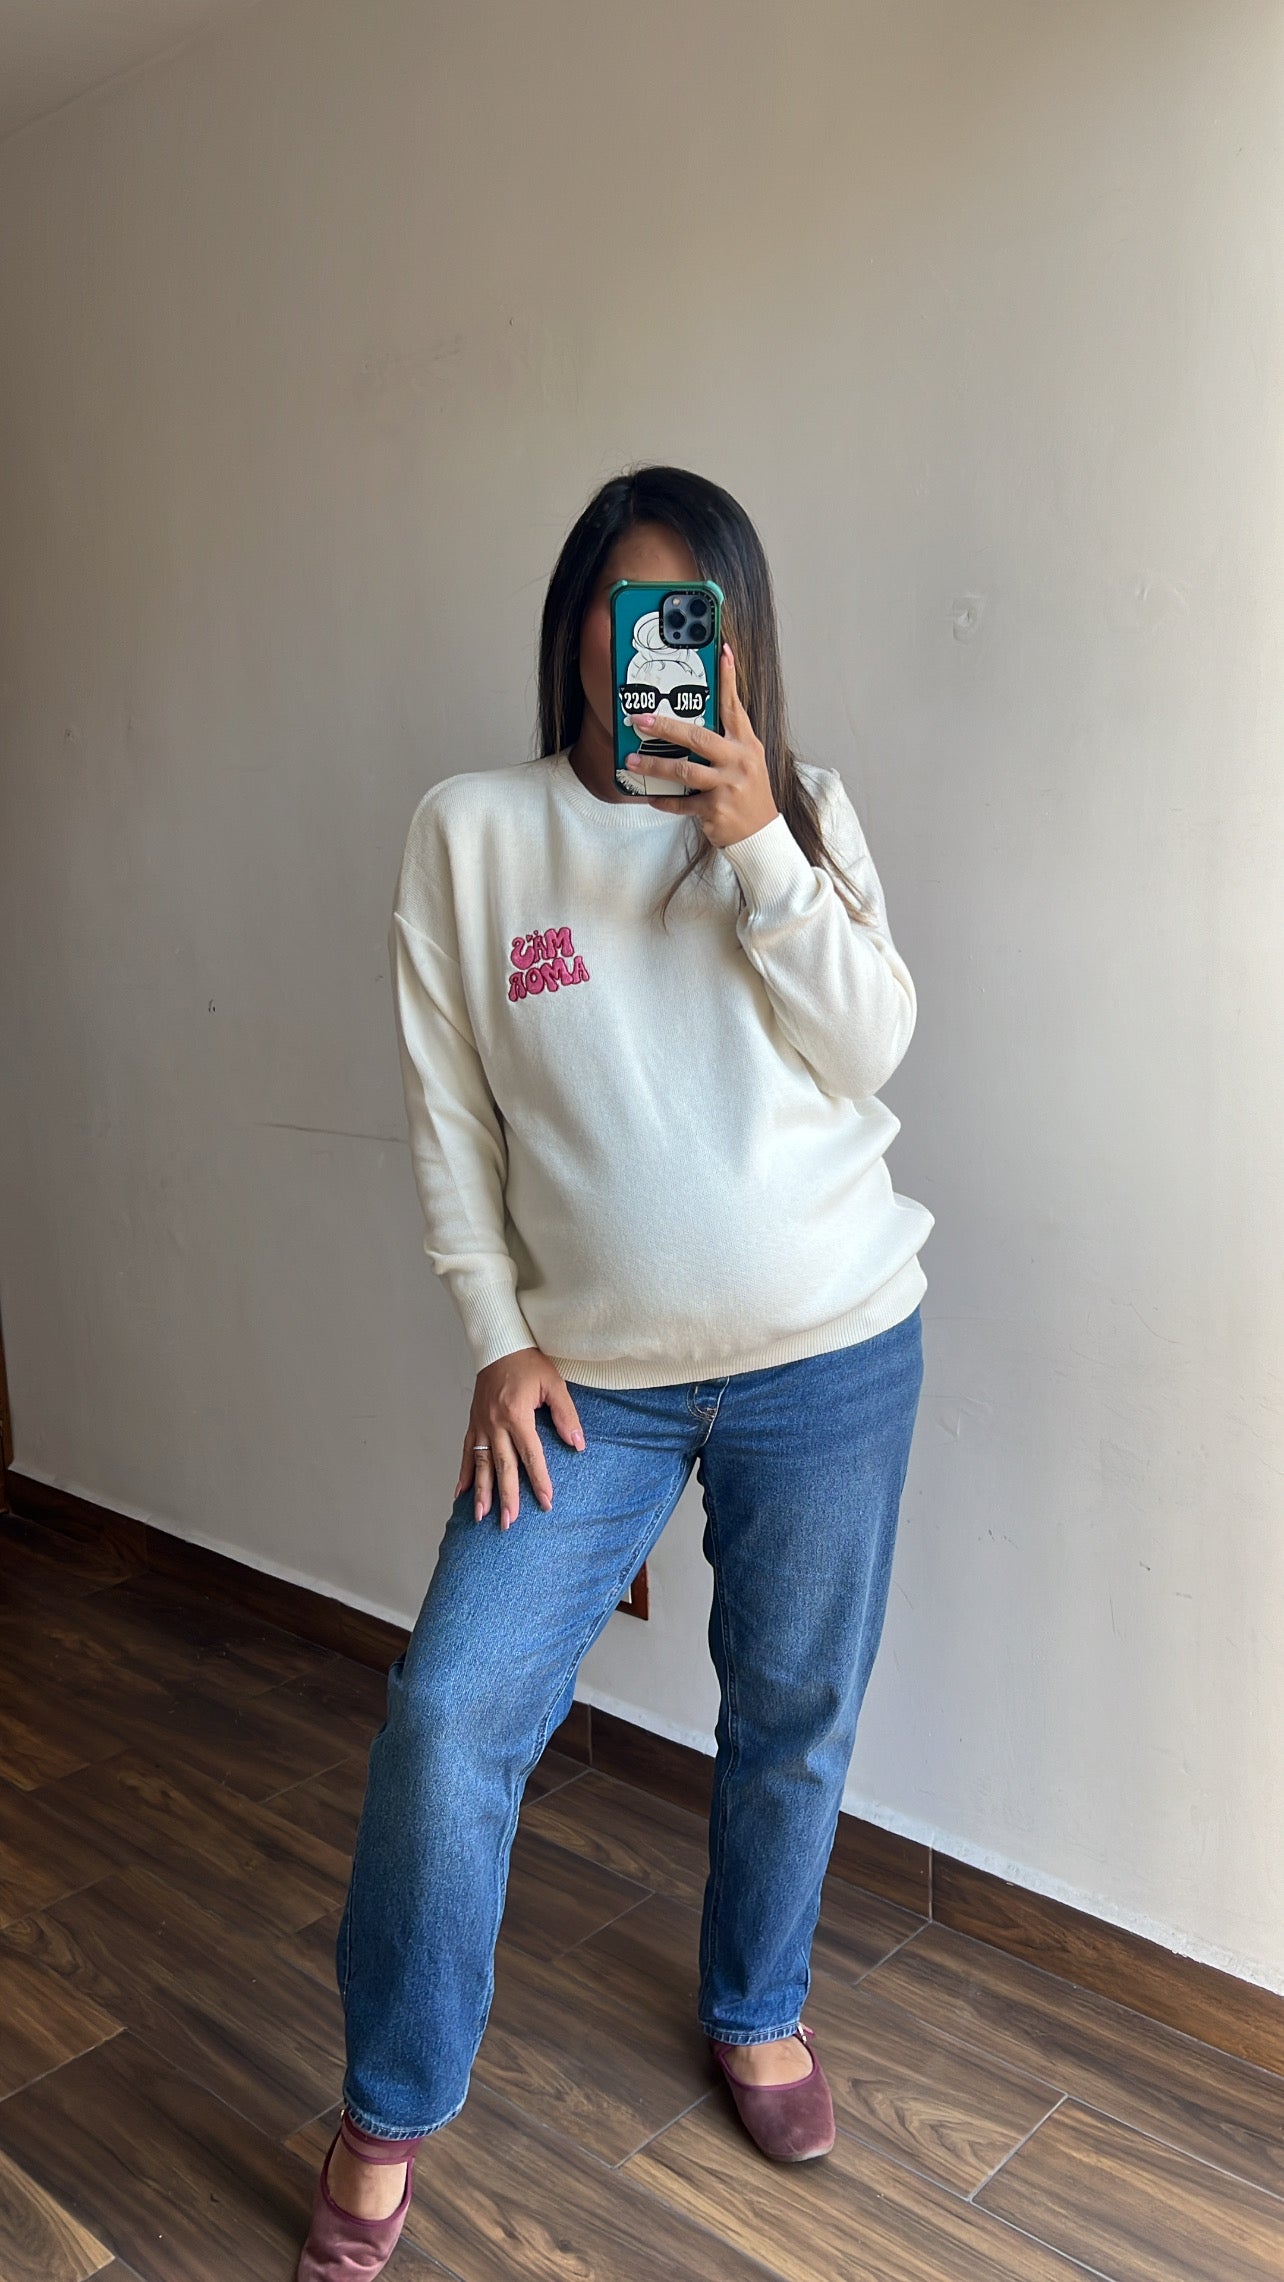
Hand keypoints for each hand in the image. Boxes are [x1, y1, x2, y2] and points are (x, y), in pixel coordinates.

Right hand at [454, 1347, 585, 1529]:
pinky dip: (464, 1474)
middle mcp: (495, 1423)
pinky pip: (466, 1452)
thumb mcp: (554, 1384)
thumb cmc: (528, 1363)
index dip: (540, 1480)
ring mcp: (480, 1424)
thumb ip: (566, 1415)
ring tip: (482, 1516)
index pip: (530, 1455)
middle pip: (502, 1466)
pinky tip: (461, 1494)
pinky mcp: (473, 1423)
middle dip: (507, 1497)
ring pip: (480, 1464)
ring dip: (482, 1492)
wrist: (498, 1345)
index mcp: (516, 1414)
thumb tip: (577, 1444)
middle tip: (509, 1523)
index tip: (546, 1502)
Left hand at [631, 643, 778, 847]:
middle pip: (698, 738)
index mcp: (746, 744)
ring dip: (654, 766)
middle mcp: (739, 761)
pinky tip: (650, 797)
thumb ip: (726, 741)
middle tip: (640, 719)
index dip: (728, 679)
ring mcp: (728, 786)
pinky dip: (664, 801)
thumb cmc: (748, 793)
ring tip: (632, 762)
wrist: (761, 835)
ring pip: (685, 772)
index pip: (735, 706)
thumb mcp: (746, 761)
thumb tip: (691, 724)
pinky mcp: (716, 809)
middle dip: (665, 727)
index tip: (721, 651)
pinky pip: (682, 803)